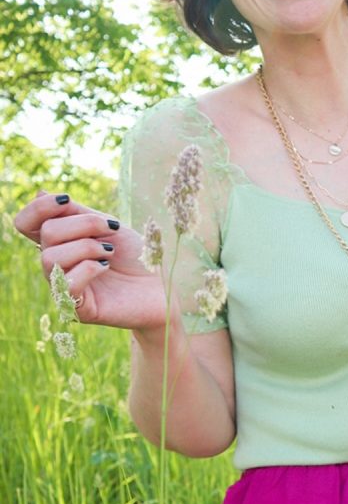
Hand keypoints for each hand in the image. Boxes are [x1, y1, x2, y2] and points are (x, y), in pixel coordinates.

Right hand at [14, 192, 172, 330]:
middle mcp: (57, 267)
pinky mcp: (80, 310)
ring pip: (51, 259)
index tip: (67, 200)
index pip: (25, 224)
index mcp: (60, 244)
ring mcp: (66, 289)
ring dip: (87, 247)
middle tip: (111, 230)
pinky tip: (107, 267)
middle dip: (83, 225)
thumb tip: (39, 193)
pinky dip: (90, 268)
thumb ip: (74, 212)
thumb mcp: (106, 225)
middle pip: (46, 234)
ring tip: (109, 252)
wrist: (165, 283)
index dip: (40, 208)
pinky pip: (68, 284)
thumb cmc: (138, 253)